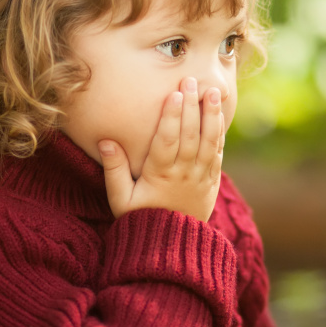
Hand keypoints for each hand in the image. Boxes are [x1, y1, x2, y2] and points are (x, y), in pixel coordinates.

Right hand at [98, 77, 224, 222]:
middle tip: (192, 80)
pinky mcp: (212, 181)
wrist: (171, 246)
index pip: (168, 140)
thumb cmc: (140, 219)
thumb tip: (106, 141)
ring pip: (208, 141)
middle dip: (192, 106)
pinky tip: (218, 114)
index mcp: (160, 175)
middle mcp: (183, 174)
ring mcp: (200, 177)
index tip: (175, 94)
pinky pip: (217, 153)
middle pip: (190, 135)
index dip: (172, 116)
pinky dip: (219, 132)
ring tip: (213, 91)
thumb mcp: (120, 199)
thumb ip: (114, 170)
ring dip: (211, 115)